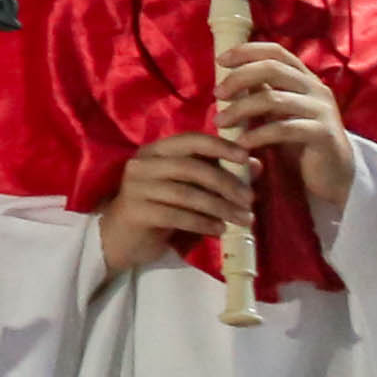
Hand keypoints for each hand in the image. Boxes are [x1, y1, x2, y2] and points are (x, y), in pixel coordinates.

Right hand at [99, 134, 251, 277]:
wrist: (121, 236)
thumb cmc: (159, 207)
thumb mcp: (188, 187)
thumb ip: (217, 174)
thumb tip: (255, 165)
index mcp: (156, 152)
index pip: (190, 140)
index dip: (219, 146)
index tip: (247, 157)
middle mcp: (143, 164)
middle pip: (191, 167)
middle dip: (225, 183)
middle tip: (251, 200)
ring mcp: (137, 187)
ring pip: (186, 193)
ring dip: (220, 207)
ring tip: (243, 220)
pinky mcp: (136, 211)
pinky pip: (176, 215)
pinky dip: (203, 223)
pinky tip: (220, 230)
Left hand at [219, 40, 356, 227]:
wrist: (333, 174)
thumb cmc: (298, 140)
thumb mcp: (277, 111)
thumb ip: (260, 92)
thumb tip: (225, 78)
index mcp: (304, 78)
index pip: (275, 51)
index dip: (246, 51)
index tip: (220, 61)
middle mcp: (315, 88)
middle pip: (271, 68)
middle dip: (238, 78)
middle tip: (217, 94)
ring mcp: (322, 110)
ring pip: (273, 99)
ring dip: (240, 109)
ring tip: (220, 122)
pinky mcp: (323, 134)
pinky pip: (283, 129)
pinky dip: (257, 134)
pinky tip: (241, 143)